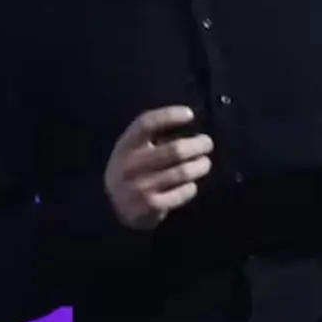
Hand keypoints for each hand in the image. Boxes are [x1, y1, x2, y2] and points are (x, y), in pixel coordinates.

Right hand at [104, 106, 212, 229]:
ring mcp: (139, 187)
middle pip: (173, 150)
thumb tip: (187, 120)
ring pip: (181, 172)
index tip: (189, 114)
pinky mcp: (150, 206)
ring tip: (204, 163)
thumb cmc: (133, 169)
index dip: (169, 115)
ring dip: (199, 166)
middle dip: (196, 145)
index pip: (146, 124)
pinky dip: (190, 188)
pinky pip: (180, 193)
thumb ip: (153, 135)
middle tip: (207, 143)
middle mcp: (130, 165)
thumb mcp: (133, 149)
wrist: (114, 208)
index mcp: (125, 145)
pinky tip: (191, 185)